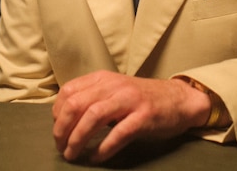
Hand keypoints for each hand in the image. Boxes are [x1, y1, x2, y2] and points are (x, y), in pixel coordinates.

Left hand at [51, 70, 210, 162]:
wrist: (179, 99)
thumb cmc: (142, 99)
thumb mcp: (114, 90)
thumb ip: (92, 97)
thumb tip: (64, 118)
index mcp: (103, 78)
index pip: (68, 91)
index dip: (57, 113)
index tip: (58, 130)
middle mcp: (114, 86)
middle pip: (76, 104)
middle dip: (62, 129)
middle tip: (60, 147)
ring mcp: (130, 100)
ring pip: (93, 117)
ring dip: (78, 139)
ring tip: (72, 154)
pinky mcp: (144, 117)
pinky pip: (118, 134)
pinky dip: (103, 148)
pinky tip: (96, 157)